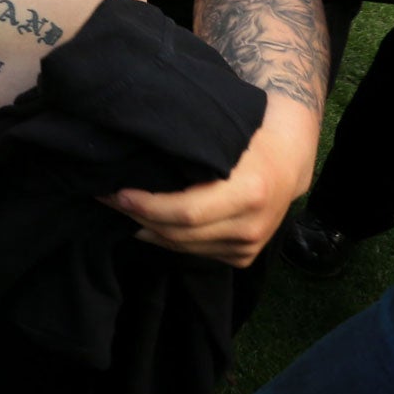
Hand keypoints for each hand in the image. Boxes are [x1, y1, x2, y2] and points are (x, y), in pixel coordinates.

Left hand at [107, 102, 305, 266]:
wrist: (289, 160)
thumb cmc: (247, 137)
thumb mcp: (224, 136)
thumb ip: (191, 150)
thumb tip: (138, 150)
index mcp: (248, 192)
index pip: (186, 212)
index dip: (147, 206)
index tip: (116, 191)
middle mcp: (251, 226)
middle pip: (180, 233)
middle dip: (136, 216)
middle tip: (105, 198)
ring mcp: (249, 246)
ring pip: (183, 247)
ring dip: (146, 229)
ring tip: (118, 209)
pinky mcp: (243, 257)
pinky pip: (194, 253)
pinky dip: (166, 239)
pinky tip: (144, 223)